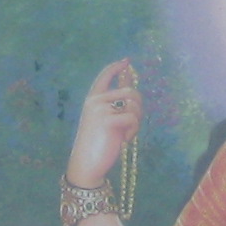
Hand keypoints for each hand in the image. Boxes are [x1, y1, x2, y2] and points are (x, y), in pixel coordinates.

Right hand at [68, 59, 140, 184]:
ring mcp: (100, 109)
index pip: (105, 76)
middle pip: (130, 91)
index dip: (117, 67)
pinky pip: (133, 118)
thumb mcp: (105, 119)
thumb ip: (114, 104)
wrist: (86, 164)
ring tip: (128, 133)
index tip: (127, 61)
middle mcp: (95, 100)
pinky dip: (134, 130)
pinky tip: (125, 139)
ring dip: (137, 120)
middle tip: (134, 123)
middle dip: (138, 106)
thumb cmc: (96, 143)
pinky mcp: (108, 120)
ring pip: (133, 104)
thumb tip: (129, 87)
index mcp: (92, 99)